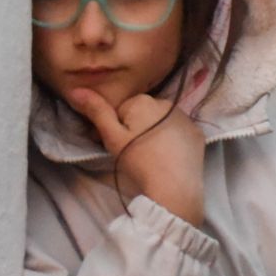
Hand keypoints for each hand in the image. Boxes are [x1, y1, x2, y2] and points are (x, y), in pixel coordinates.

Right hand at [69, 88, 206, 226]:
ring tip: (149, 154)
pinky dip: (171, 139)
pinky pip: (179, 132)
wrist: (173, 186)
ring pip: (161, 122)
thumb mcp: (111, 136)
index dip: (114, 127)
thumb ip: (97, 111)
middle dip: (134, 127)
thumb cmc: (137, 160)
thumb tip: (77, 90)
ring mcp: (186, 118)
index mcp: (144, 101)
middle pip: (143, 114)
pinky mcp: (197, 133)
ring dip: (153, 131)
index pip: (122, 110)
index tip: (112, 143)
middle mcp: (168, 103)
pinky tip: (167, 155)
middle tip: (130, 151)